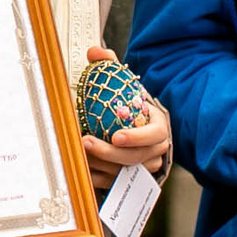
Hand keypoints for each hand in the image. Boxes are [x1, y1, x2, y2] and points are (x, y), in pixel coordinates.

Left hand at [80, 46, 169, 186]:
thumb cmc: (129, 105)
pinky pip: (112, 183)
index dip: (137, 138)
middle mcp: (154, 152)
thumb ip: (111, 66)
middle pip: (136, 159)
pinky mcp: (128, 180)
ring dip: (99, 165)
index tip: (116, 136)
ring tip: (77, 152)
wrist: (135, 128)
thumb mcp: (124, 83)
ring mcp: (142, 169)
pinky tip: (79, 166)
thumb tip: (95, 53)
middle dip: (110, 153)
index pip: (154, 137)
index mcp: (159, 128)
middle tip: (86, 141)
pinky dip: (96, 176)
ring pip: (123, 173)